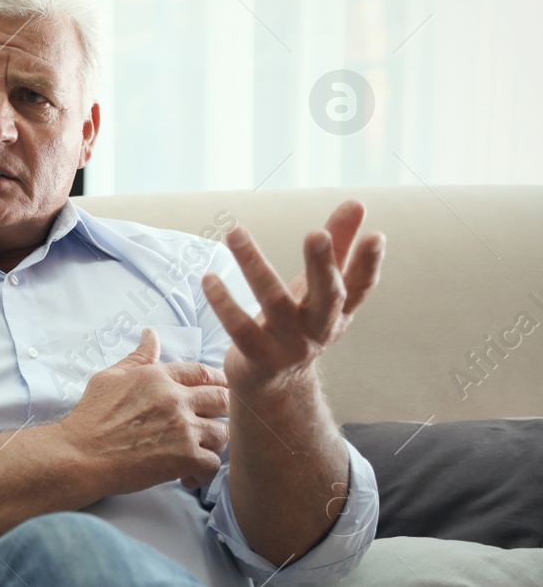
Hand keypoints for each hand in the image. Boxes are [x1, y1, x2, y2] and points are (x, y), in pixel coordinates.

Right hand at [53, 327, 229, 496]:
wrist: (80, 455)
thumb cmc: (90, 418)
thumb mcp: (109, 378)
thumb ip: (138, 357)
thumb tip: (151, 334)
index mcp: (158, 377)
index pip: (203, 372)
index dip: (217, 381)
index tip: (218, 390)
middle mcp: (175, 399)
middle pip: (223, 398)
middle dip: (223, 410)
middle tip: (213, 421)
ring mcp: (183, 429)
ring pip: (223, 432)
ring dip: (213, 442)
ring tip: (199, 450)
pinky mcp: (185, 458)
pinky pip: (213, 463)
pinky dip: (204, 472)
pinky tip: (188, 474)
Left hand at [203, 200, 385, 392]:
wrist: (274, 384)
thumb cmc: (299, 321)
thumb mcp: (318, 287)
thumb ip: (336, 246)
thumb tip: (357, 202)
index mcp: (339, 311)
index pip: (360, 286)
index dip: (369, 263)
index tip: (376, 236)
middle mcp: (320, 329)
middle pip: (327, 296)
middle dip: (322, 265)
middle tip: (316, 234)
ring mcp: (290, 346)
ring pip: (274, 302)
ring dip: (253, 264)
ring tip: (234, 232)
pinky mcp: (259, 358)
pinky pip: (240, 329)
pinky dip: (224, 302)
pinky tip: (209, 277)